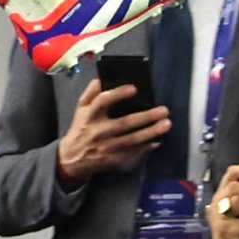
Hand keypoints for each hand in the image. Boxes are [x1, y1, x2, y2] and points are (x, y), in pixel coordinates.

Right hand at [54, 72, 174, 181]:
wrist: (72, 159)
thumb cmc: (81, 128)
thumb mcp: (80, 108)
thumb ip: (91, 92)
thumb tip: (103, 78)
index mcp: (89, 115)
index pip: (102, 101)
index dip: (117, 94)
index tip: (134, 88)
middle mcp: (98, 131)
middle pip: (124, 123)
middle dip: (145, 116)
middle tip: (163, 110)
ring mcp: (106, 147)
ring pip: (132, 139)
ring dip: (151, 132)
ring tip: (166, 124)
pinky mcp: (113, 159)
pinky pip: (133, 152)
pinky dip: (146, 147)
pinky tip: (157, 141)